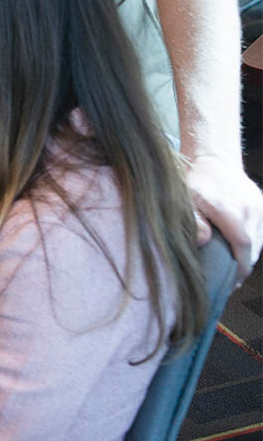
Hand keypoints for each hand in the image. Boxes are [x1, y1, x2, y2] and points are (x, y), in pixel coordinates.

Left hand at [187, 154, 262, 281]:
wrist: (213, 159)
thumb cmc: (194, 181)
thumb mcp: (185, 200)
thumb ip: (194, 221)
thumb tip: (203, 242)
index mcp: (230, 209)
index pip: (243, 245)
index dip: (239, 267)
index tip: (231, 282)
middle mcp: (249, 209)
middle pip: (254, 248)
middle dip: (243, 267)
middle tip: (230, 282)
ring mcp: (259, 207)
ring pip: (260, 241)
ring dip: (248, 257)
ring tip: (234, 270)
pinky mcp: (262, 206)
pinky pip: (261, 232)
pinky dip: (252, 245)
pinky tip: (240, 252)